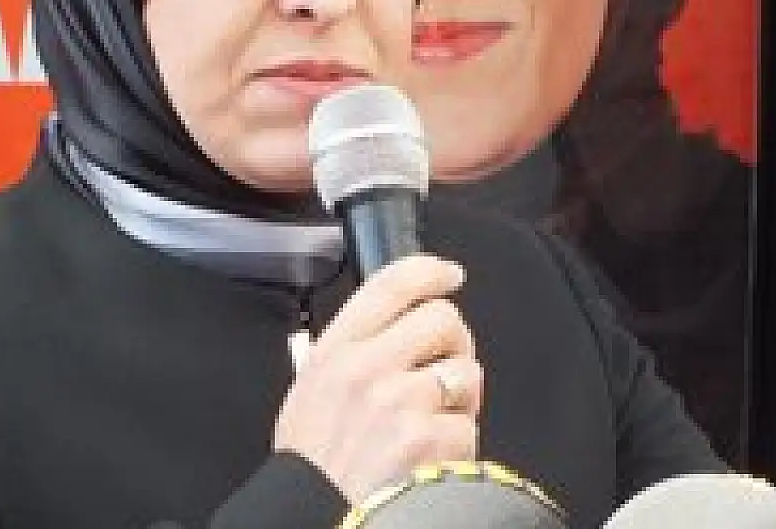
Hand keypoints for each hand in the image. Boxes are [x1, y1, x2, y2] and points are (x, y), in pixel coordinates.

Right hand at [273, 255, 483, 502]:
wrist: (314, 515)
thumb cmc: (312, 464)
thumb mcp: (307, 392)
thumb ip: (343, 354)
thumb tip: (386, 327)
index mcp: (335, 352)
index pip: (390, 285)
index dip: (429, 271)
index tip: (449, 275)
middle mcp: (367, 369)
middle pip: (442, 318)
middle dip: (455, 342)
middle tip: (446, 367)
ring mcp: (400, 403)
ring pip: (466, 371)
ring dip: (461, 396)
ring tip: (436, 421)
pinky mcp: (427, 440)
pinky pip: (468, 426)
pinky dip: (459, 445)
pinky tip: (433, 456)